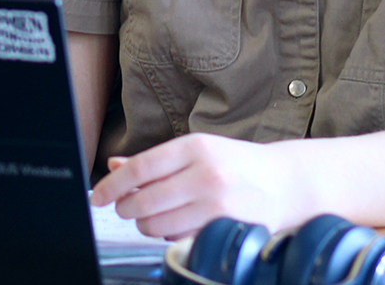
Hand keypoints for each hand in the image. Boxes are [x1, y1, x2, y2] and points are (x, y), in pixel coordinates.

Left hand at [90, 133, 303, 238]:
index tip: (98, 196)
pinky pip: (178, 237)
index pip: (140, 167)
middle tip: (125, 208)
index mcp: (195, 147)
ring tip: (154, 215)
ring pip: (158, 223)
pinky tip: (177, 223)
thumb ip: (155, 161)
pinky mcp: (224, 227)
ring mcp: (217, 203)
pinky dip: (168, 234)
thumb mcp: (197, 151)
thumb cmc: (236, 165)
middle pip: (145, 200)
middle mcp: (206, 173)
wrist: (286, 183)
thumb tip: (114, 165)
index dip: (113, 185)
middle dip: (126, 208)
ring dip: (146, 224)